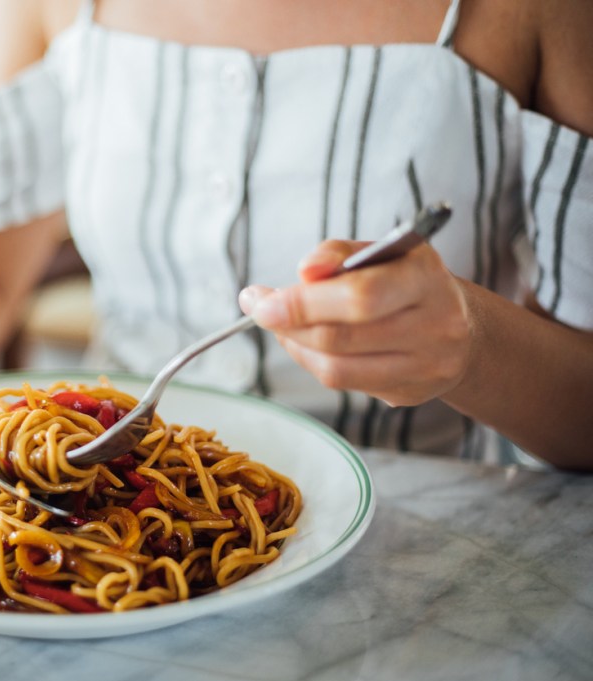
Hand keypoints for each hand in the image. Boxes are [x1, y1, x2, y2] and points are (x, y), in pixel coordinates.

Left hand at [238, 240, 472, 405]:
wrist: (459, 327)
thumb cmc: (403, 279)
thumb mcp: (378, 251)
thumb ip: (337, 253)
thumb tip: (305, 272)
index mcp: (426, 278)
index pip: (360, 297)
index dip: (303, 303)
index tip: (258, 299)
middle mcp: (434, 325)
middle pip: (341, 337)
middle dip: (287, 323)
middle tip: (257, 308)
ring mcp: (425, 366)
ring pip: (336, 368)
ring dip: (294, 345)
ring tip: (279, 324)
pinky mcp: (408, 393)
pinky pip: (343, 383)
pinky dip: (311, 361)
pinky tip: (303, 342)